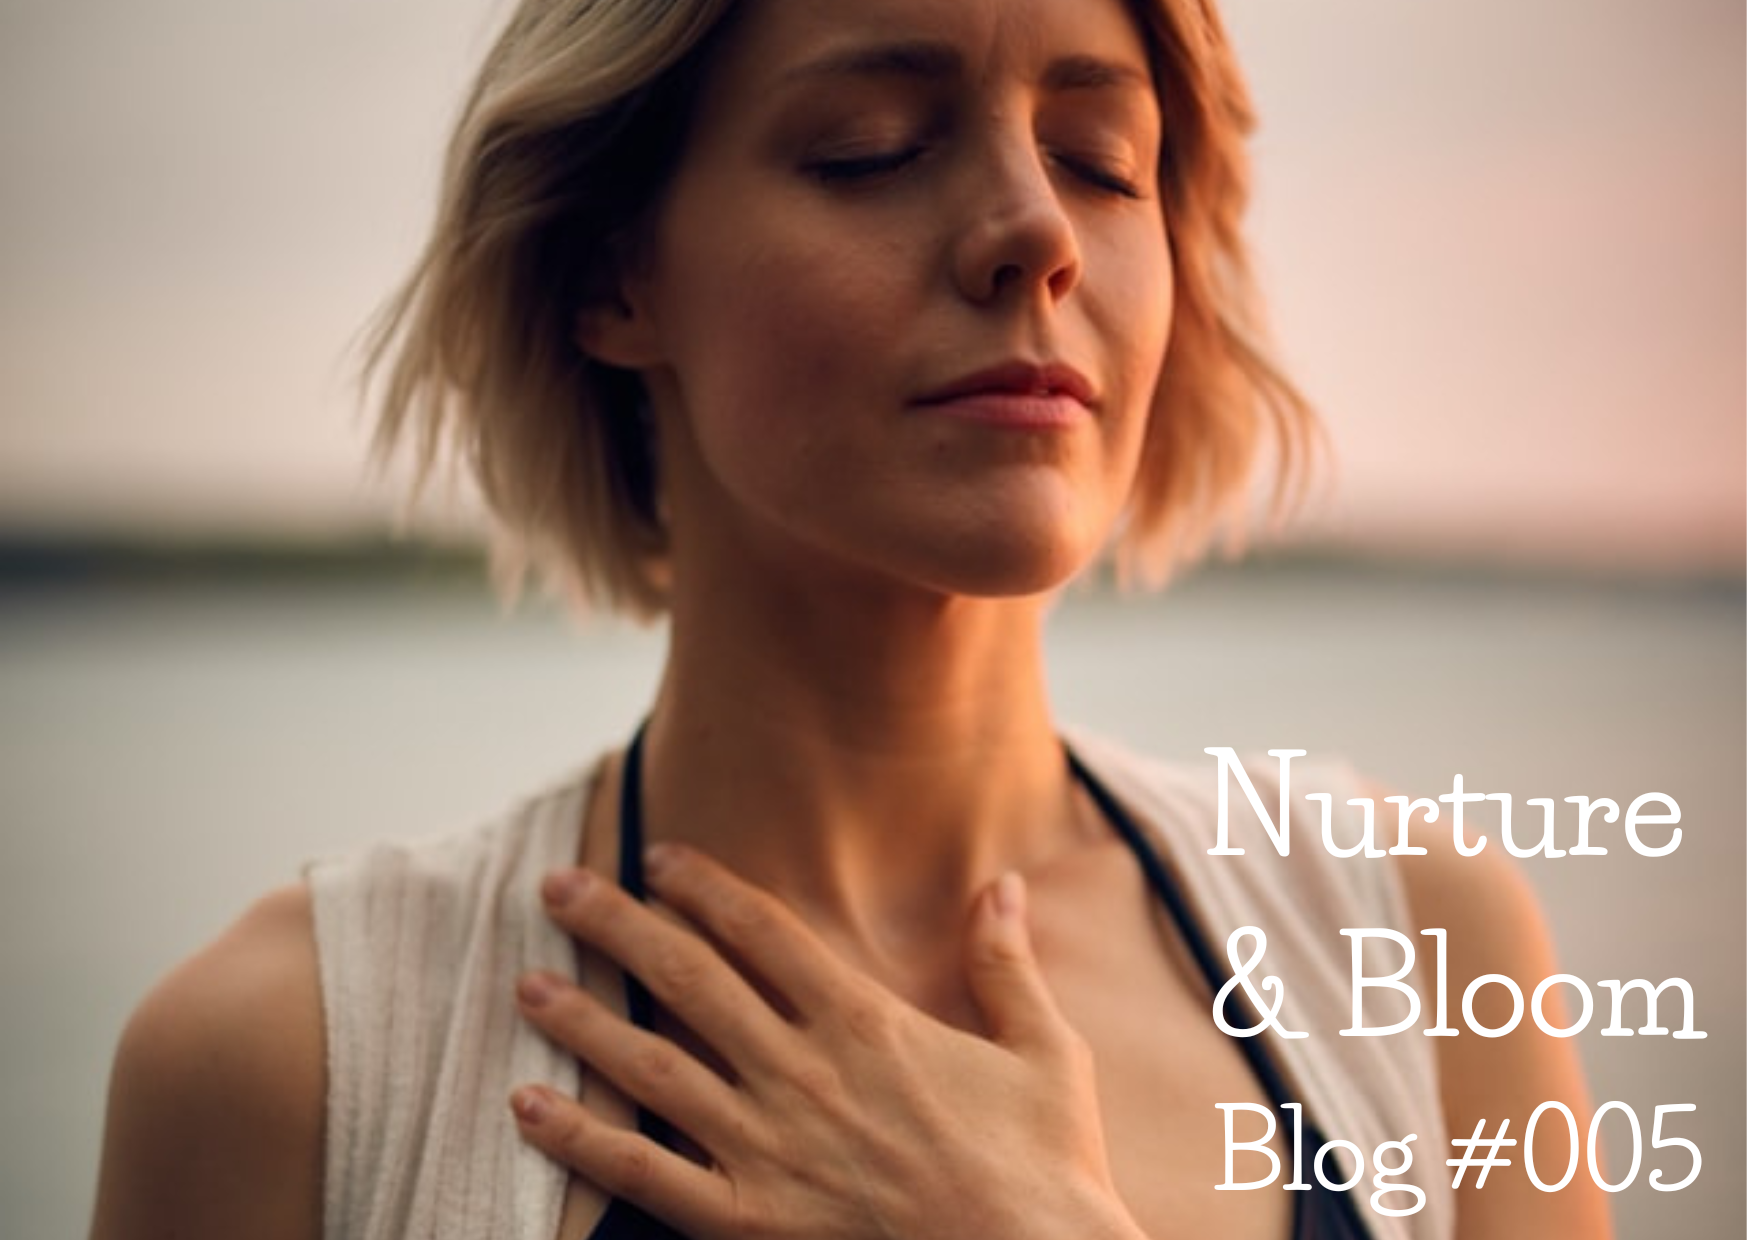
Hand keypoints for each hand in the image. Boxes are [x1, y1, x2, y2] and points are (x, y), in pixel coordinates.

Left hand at [510, 845, 1146, 1239]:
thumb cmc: (1047, 1166)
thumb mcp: (1044, 1051)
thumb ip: (1007, 963)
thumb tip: (1001, 883)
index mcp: (865, 1024)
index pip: (763, 932)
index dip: (703, 888)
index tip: (657, 856)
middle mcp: (803, 1073)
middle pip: (689, 980)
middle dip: (618, 926)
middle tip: (558, 889)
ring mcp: (769, 1149)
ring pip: (653, 1067)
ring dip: (583, 1021)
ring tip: (527, 985)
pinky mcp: (751, 1221)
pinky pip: (646, 1176)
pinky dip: (582, 1141)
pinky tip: (527, 1108)